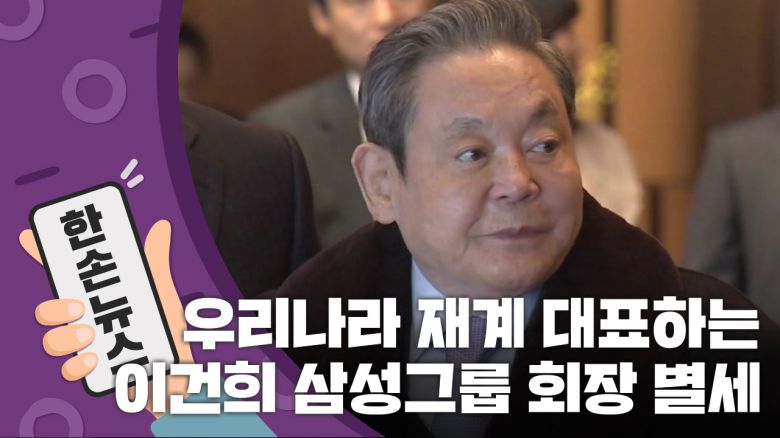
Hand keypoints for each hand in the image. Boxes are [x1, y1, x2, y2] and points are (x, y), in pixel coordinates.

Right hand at [20, 220, 192, 416]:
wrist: (182, 371)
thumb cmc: (169, 331)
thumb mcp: (162, 292)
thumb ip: (155, 262)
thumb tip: (161, 226)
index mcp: (99, 297)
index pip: (65, 277)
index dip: (43, 256)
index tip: (29, 236)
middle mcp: (87, 321)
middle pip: (47, 312)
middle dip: (53, 308)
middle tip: (78, 306)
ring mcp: (87, 347)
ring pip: (53, 341)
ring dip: (65, 337)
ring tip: (90, 333)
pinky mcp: (95, 373)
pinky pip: (70, 371)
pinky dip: (78, 366)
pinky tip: (96, 358)